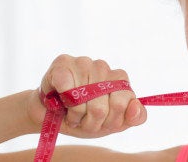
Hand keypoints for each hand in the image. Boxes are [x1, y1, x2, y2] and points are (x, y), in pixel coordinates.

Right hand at [27, 55, 146, 137]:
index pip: (121, 104)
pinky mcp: (63, 63)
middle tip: (83, 120)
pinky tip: (60, 100)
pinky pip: (66, 86)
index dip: (109, 121)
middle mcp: (104, 68)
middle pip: (100, 107)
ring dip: (74, 115)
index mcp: (120, 80)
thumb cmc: (84, 117)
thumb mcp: (112, 123)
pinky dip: (62, 101)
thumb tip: (136, 107)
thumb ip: (133, 117)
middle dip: (90, 122)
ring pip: (81, 100)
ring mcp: (85, 63)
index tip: (101, 123)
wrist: (52, 115)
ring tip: (71, 112)